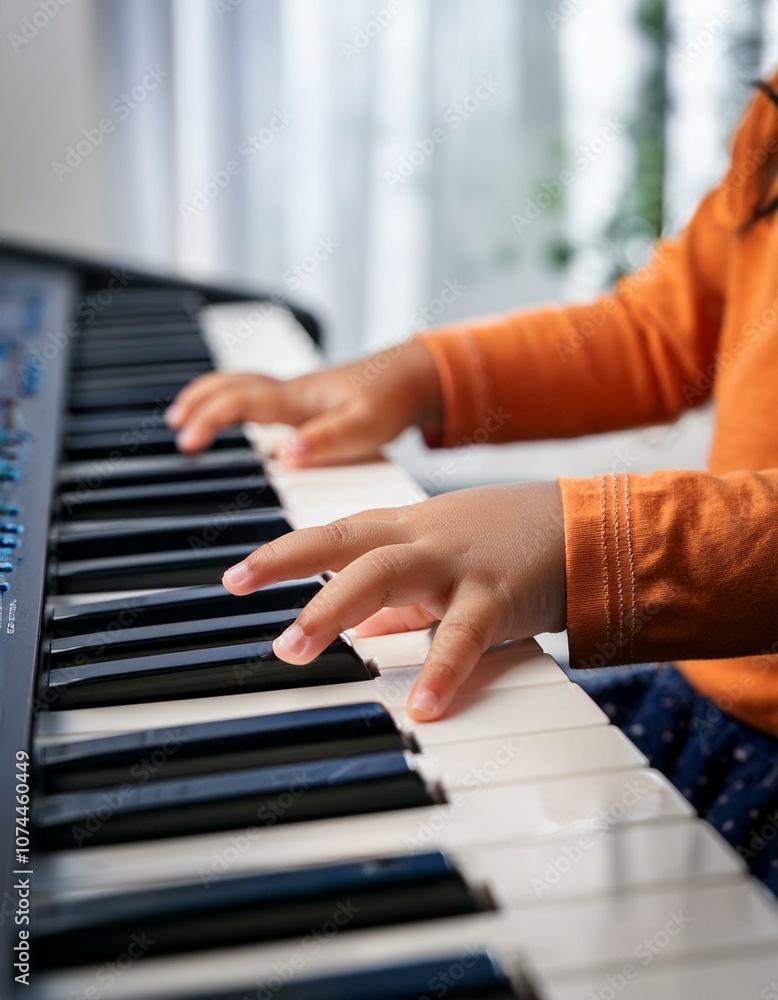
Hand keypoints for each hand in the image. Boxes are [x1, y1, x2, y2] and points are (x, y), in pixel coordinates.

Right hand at [165, 340, 442, 464]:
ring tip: (189, 417)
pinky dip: (237, 402)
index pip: (239, 400)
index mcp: (298, 397)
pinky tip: (242, 420)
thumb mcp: (367, 426)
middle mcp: (292, 392)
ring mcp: (299, 395)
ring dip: (212, 397)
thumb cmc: (393, 399)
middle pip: (231, 385)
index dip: (207, 418)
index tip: (186, 442)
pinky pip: (260, 397)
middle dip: (198, 402)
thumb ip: (327, 441)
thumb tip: (282, 456)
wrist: (416, 377)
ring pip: (243, 386)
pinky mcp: (309, 402)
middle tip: (174, 425)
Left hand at [222, 483, 566, 720]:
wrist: (583, 526)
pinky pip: (463, 635)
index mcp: (406, 531)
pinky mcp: (498, 596)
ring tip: (295, 646)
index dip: (282, 553)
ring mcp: (457, 565)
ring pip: (386, 575)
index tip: (235, 577)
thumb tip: (356, 630)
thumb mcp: (442, 561)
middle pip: (345, 542)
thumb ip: (397, 597)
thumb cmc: (504, 544)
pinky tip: (423, 708)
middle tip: (241, 587)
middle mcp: (422, 540)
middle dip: (288, 562)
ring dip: (335, 607)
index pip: (333, 534)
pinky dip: (441, 671)